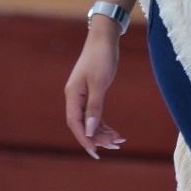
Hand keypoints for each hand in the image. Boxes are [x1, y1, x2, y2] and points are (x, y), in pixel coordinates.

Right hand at [64, 25, 125, 157]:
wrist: (104, 38)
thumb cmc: (101, 57)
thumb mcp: (99, 82)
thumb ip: (94, 107)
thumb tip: (89, 129)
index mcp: (73, 95)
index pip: (75, 123)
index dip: (84, 138)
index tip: (95, 151)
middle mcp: (75, 98)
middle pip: (82, 125)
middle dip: (96, 137)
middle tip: (115, 145)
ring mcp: (82, 96)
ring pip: (89, 121)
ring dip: (102, 132)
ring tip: (118, 141)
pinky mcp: (91, 93)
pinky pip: (94, 114)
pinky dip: (103, 124)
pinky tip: (114, 131)